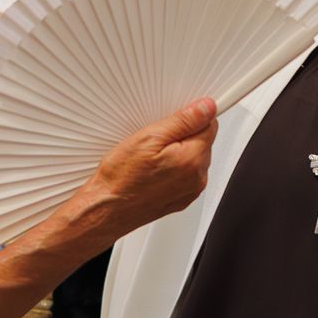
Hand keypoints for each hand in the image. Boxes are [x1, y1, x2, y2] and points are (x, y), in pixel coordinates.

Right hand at [79, 100, 218, 243]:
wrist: (106, 209)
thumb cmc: (121, 178)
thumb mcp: (148, 137)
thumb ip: (183, 121)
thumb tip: (207, 108)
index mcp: (192, 159)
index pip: (210, 125)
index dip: (192, 117)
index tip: (175, 119)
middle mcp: (197, 178)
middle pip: (203, 142)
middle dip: (183, 136)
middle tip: (155, 141)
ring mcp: (190, 190)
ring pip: (194, 158)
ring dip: (178, 153)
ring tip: (151, 158)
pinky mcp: (182, 198)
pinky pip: (186, 175)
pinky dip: (174, 169)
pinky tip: (153, 170)